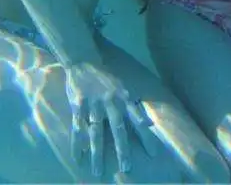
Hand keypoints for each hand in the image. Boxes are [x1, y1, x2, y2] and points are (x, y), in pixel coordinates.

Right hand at [66, 62, 156, 176]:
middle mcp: (111, 102)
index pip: (138, 120)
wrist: (85, 59)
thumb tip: (149, 123)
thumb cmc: (106, 77)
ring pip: (96, 132)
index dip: (145, 136)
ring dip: (97, 153)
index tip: (153, 154)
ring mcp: (94, 104)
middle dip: (122, 149)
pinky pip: (77, 127)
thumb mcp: (124, 87)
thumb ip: (134, 105)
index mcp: (124, 97)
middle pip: (118, 129)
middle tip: (126, 167)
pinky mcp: (78, 105)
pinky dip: (77, 143)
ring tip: (97, 171)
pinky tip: (77, 158)